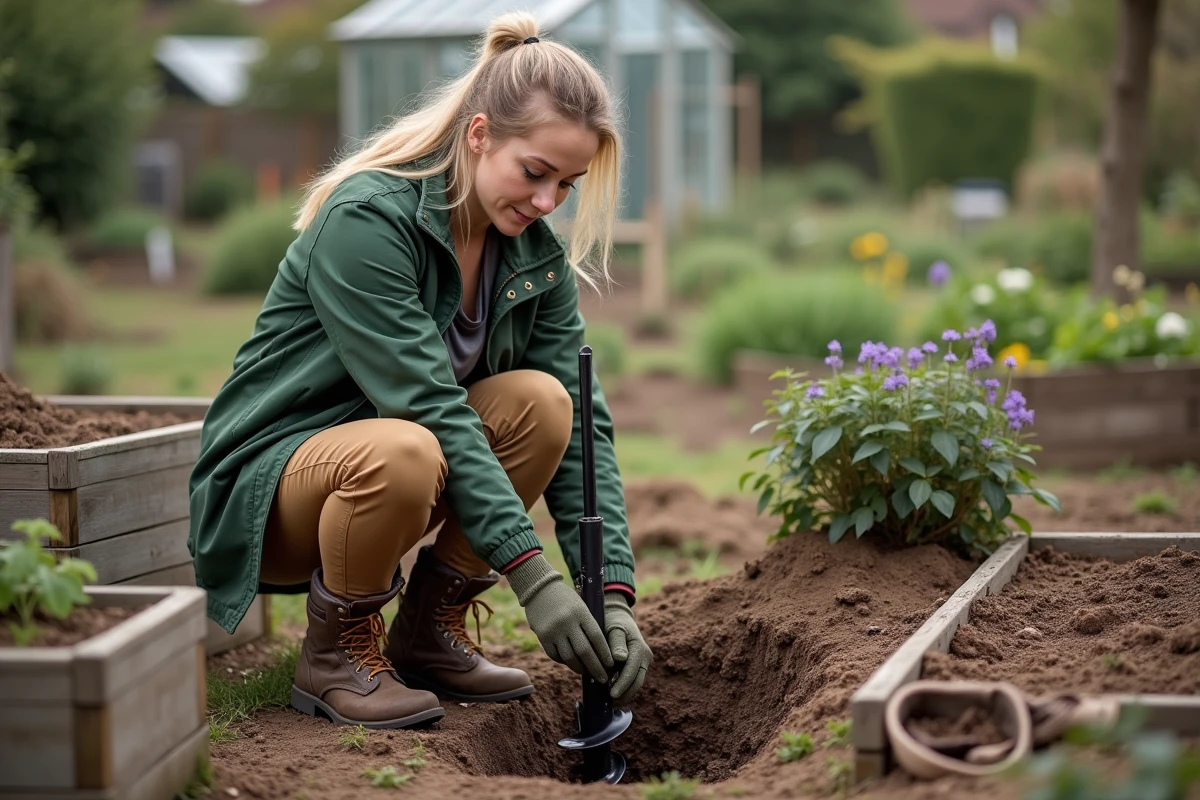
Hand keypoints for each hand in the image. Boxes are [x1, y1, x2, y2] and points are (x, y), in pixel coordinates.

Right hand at [506, 554, 613, 683]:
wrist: (539, 588)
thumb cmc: (565, 598)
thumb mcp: (581, 605)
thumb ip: (589, 624)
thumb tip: (601, 651)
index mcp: (581, 612)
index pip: (597, 637)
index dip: (605, 653)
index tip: (611, 665)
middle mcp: (567, 622)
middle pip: (584, 651)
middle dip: (596, 667)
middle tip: (603, 678)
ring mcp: (553, 630)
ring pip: (569, 657)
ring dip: (580, 668)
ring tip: (588, 673)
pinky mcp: (542, 636)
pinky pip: (555, 655)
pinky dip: (564, 662)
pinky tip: (571, 663)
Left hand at [604, 592, 650, 704]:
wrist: (618, 618)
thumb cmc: (613, 622)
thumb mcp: (613, 628)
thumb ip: (616, 642)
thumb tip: (620, 658)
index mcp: (639, 648)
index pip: (632, 670)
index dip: (623, 684)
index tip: (611, 694)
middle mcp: (645, 656)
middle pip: (638, 681)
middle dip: (625, 693)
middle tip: (611, 702)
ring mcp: (643, 662)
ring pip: (637, 683)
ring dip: (626, 694)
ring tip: (611, 702)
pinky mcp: (639, 666)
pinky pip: (634, 681)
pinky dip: (625, 689)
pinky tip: (614, 695)